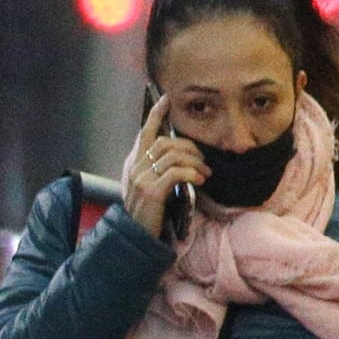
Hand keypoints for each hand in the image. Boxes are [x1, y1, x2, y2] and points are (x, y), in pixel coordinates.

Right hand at [122, 96, 211, 239]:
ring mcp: (141, 179)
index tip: (166, 99)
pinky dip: (191, 173)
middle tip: (203, 161)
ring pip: (173, 155)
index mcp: (135, 165)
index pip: (144, 133)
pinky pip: (175, 172)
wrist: (134, 238)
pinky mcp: (151, 191)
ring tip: (204, 174)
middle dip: (189, 147)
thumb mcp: (149, 188)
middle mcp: (135, 168)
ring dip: (194, 162)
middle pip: (165, 142)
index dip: (155, 115)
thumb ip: (158, 172)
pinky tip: (199, 181)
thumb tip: (181, 159)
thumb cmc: (147, 214)